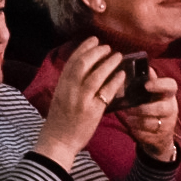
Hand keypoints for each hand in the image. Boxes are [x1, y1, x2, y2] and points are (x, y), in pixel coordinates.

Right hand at [33, 37, 124, 169]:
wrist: (58, 141)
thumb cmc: (59, 120)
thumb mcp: (60, 97)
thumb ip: (69, 84)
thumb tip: (84, 71)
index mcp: (61, 85)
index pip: (72, 61)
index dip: (83, 48)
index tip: (93, 40)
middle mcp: (70, 89)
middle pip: (83, 64)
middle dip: (96, 52)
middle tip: (107, 46)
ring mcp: (81, 100)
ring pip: (96, 75)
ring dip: (108, 63)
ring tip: (117, 56)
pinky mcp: (93, 111)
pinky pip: (106, 92)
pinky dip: (114, 81)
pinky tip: (122, 74)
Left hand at [113, 69, 178, 161]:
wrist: (159, 134)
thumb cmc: (151, 107)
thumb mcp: (150, 94)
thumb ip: (148, 82)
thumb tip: (146, 66)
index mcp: (168, 95)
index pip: (171, 86)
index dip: (159, 85)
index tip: (146, 85)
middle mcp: (171, 109)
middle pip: (162, 108)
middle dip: (144, 109)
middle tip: (130, 108)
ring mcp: (168, 124)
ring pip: (153, 123)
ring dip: (137, 121)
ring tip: (129, 118)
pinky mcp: (160, 137)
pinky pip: (147, 135)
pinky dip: (137, 131)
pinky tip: (132, 127)